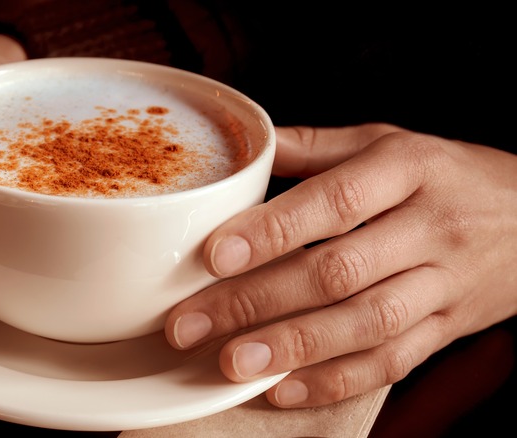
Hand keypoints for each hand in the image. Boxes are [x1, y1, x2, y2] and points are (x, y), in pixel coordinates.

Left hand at [165, 123, 516, 407]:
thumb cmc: (447, 174)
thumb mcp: (389, 143)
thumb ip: (315, 148)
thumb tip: (245, 151)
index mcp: (408, 169)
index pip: (335, 201)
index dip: (273, 230)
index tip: (215, 255)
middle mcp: (428, 228)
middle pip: (338, 272)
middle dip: (257, 301)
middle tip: (190, 324)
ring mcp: (443, 284)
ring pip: (365, 325)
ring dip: (293, 348)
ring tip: (231, 363)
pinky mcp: (449, 329)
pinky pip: (393, 362)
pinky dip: (336, 380)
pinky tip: (283, 388)